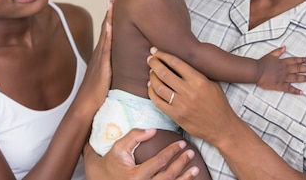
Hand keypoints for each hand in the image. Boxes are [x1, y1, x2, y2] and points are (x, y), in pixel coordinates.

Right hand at [79, 0, 114, 112]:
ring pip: (106, 33)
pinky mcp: (102, 65)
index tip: (116, 1)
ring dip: (109, 17)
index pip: (109, 30)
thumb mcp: (108, 76)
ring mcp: (100, 57)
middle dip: (110, 10)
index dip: (112, 15)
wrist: (85, 106)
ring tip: (113, 1)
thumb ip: (115, 67)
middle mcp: (100, 52)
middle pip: (106, 26)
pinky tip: (111, 24)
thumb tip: (127, 62)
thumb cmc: (97, 94)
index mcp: (103, 54)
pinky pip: (106, 47)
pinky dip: (108, 34)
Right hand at [83, 128, 199, 179]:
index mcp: (135, 176)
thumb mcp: (118, 148)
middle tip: (190, 153)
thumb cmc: (110, 164)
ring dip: (185, 178)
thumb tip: (153, 130)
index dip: (172, 151)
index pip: (160, 162)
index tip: (181, 143)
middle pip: (168, 176)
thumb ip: (134, 136)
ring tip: (196, 169)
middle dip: (182, 163)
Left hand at [147, 47, 236, 146]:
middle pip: (164, 73)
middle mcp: (189, 91)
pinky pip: (158, 102)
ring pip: (159, 87)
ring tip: (151, 72)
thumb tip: (180, 63)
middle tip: (150, 59)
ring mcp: (181, 105)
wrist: (222, 127)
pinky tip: (151, 87)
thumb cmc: (218, 103)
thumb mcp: (213, 83)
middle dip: (154, 63)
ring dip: (152, 77)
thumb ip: (197, 73)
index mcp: (199, 81)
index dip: (163, 55)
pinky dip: (152, 93)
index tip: (156, 51)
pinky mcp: (176, 116)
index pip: (176, 63)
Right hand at [256, 46, 305, 94]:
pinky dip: (295, 91)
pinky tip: (301, 92)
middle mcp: (285, 70)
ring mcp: (283, 78)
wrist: (256, 71)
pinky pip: (289, 89)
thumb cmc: (262, 63)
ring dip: (304, 78)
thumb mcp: (271, 54)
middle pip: (298, 69)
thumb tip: (285, 47)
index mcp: (283, 62)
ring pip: (296, 78)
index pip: (295, 60)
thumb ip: (279, 51)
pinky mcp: (280, 85)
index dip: (302, 60)